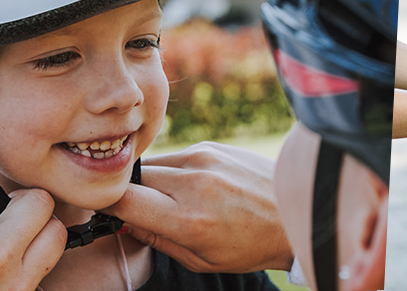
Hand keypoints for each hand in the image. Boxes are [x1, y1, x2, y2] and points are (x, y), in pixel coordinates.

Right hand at [103, 142, 292, 272]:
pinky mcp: (211, 145)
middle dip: (131, 193)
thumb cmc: (251, 245)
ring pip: (152, 164)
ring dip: (152, 181)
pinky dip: (175, 171)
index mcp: (189, 220)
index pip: (123, 200)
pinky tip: (196, 186)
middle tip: (144, 209)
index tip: (109, 211)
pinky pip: (175, 156)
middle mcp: (194, 183)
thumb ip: (156, 238)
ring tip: (174, 199)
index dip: (108, 205)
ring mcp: (203, 158)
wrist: (298, 214)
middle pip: (133, 178)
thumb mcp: (201, 259)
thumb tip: (123, 220)